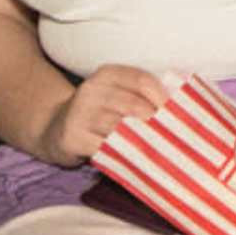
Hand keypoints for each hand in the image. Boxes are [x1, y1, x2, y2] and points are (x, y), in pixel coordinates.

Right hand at [33, 64, 170, 167]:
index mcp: (107, 74)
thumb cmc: (98, 113)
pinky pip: (104, 147)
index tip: (180, 113)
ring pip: (119, 127)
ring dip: (143, 140)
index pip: (142, 80)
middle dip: (157, 122)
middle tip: (175, 137)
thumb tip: (181, 109)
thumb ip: (140, 96)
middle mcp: (91, 90)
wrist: (53, 128)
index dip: (163, 97)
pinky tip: (137, 160)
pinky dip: (123, 155)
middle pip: (133, 105)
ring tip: (162, 150)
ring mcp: (79, 114)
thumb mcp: (115, 95)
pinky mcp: (72, 137)